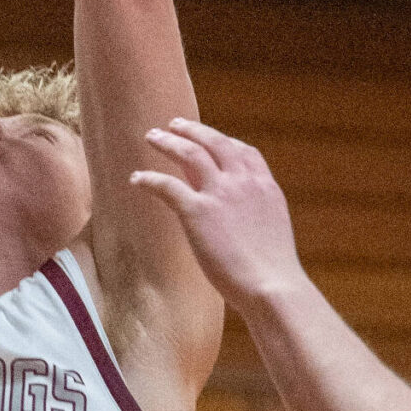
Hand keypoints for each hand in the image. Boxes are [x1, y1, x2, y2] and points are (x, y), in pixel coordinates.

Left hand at [130, 119, 304, 307]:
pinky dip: (150, 179)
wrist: (272, 286)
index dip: (224, 141)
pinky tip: (137, 179)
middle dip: (192, 130)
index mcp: (265, 187)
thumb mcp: (273, 230)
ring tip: (152, 136)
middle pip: (214, 142)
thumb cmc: (274, 272)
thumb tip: (243, 220)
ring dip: (168, 142)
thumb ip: (257, 215)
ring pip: (189, 153)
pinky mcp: (198, 212)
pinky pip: (167, 186)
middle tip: (173, 124)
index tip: (211, 139)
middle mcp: (243, 182)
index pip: (244, 151)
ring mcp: (220, 194)